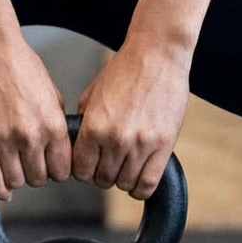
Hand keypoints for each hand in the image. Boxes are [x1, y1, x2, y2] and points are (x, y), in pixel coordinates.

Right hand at [0, 25, 70, 200]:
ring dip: (15, 179)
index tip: (49, 166)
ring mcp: (4, 139)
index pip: (62, 170)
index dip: (55, 171)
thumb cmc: (21, 66)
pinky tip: (0, 188)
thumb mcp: (52, 94)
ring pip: (15, 182)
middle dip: (35, 174)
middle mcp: (31, 136)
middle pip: (39, 179)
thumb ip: (56, 124)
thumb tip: (60, 149)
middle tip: (28, 164)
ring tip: (13, 167)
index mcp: (53, 125)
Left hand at [74, 30, 190, 199]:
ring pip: (125, 184)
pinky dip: (141, 187)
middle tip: (110, 163)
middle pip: (103, 180)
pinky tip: (140, 176)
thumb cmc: (124, 71)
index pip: (81, 170)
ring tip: (126, 166)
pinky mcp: (163, 145)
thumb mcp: (92, 96)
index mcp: (94, 127)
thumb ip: (84, 125)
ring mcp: (140, 144)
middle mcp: (115, 139)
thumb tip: (78, 149)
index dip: (85, 170)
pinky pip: (148, 183)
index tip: (90, 165)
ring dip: (124, 179)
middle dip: (104, 174)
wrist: (157, 55)